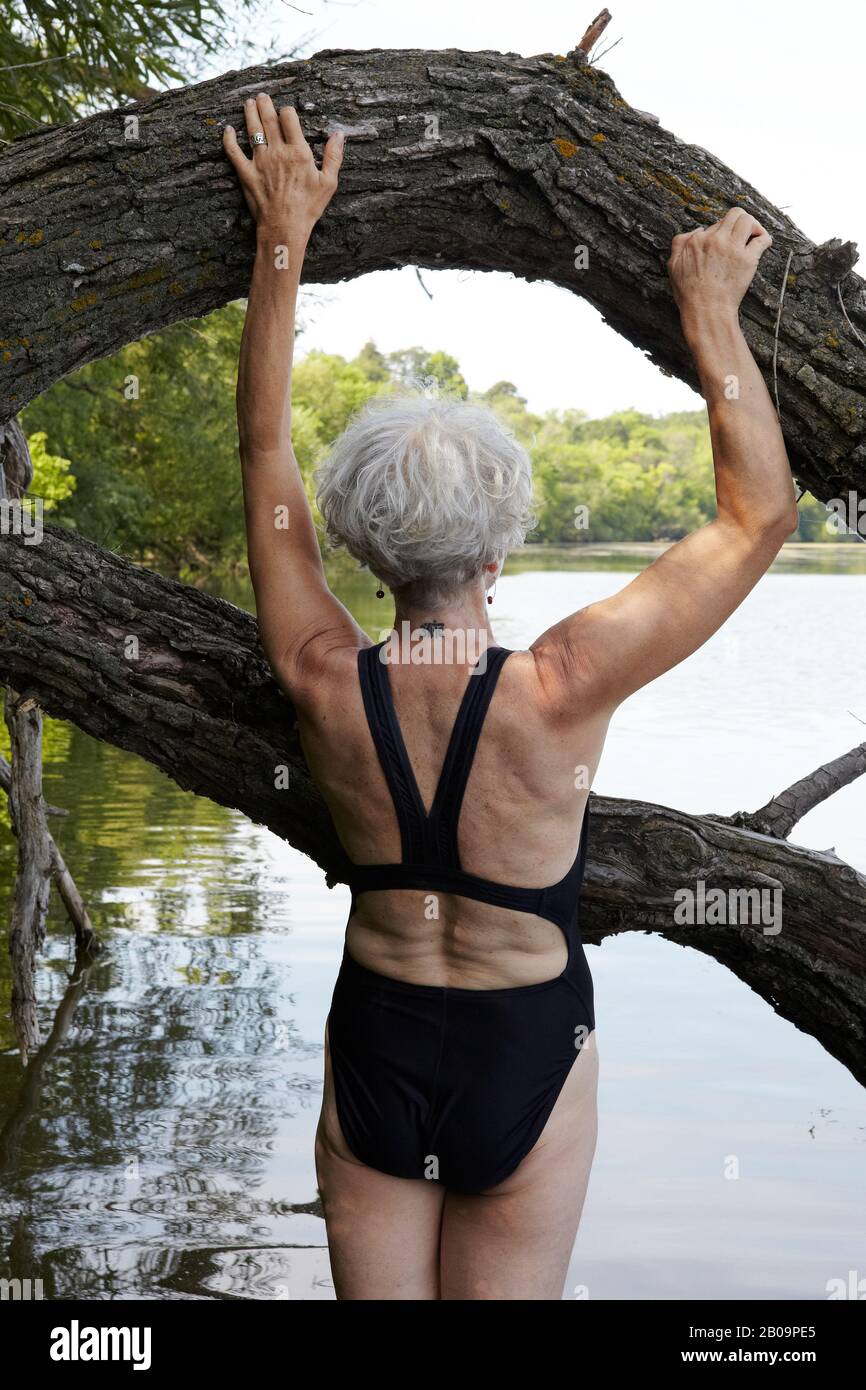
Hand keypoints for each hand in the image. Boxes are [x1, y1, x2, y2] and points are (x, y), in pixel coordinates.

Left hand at [223, 92, 344, 243]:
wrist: (285, 227)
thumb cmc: (308, 208)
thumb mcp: (328, 183)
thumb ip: (333, 156)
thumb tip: (339, 134)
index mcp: (298, 151)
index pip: (289, 118)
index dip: (286, 110)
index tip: (286, 111)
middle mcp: (277, 152)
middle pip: (268, 119)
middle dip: (265, 104)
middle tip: (262, 96)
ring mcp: (259, 161)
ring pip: (252, 130)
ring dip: (249, 113)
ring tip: (249, 103)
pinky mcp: (246, 173)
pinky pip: (234, 152)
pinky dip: (229, 139)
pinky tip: (227, 130)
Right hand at [667, 207, 771, 328]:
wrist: (706, 310)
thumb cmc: (690, 293)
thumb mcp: (673, 266)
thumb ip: (679, 243)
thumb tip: (697, 230)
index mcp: (697, 240)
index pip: (715, 224)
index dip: (720, 233)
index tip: (722, 246)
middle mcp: (715, 239)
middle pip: (734, 214)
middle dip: (739, 221)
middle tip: (741, 233)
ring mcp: (733, 248)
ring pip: (748, 220)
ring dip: (753, 225)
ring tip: (752, 235)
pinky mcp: (748, 259)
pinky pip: (762, 239)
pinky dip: (764, 238)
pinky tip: (762, 244)